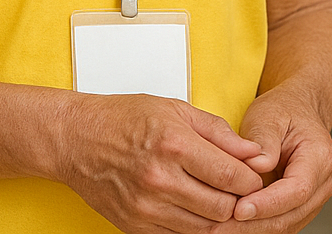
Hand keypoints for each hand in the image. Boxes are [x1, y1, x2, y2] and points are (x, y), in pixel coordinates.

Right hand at [57, 93, 265, 232]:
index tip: (254, 175)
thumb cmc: (125, 118)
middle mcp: (160, 180)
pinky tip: (197, 210)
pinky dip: (194, 227)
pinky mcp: (134, 226)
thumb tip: (255, 153)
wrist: (76, 140)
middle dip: (240, 201)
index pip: (232, 177)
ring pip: (204, 229)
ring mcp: (145, 208)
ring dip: (219, 217)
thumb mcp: (177, 110)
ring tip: (221, 199)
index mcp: (174, 145)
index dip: (252, 180)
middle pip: (223, 208)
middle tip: (241, 190)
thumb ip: (220, 133)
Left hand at [212, 86, 331, 231]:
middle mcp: (322, 183)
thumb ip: (263, 140)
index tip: (239, 210)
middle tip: (219, 227)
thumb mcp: (270, 114)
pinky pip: (277, 225)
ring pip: (283, 226)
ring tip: (219, 229)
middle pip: (290, 215)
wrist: (298, 111)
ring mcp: (313, 199)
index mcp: (320, 157)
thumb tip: (256, 167)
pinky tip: (229, 226)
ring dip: (250, 231)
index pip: (297, 190)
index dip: (267, 204)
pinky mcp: (298, 208)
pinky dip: (253, 229)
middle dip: (253, 225)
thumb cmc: (285, 110)